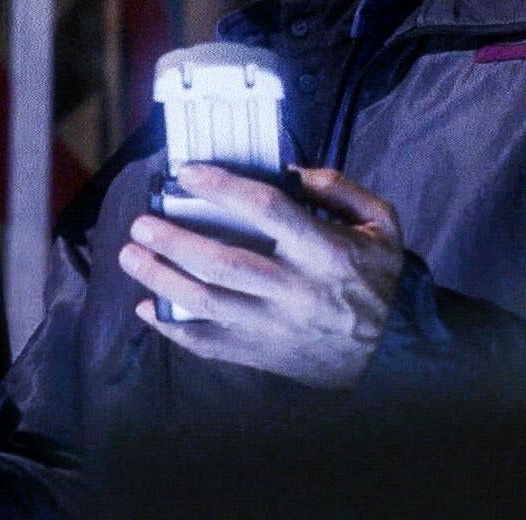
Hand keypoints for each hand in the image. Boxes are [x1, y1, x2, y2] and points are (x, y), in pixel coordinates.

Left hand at [117, 164, 405, 388]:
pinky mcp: (264, 354)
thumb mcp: (381, 223)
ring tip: (131, 256)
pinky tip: (148, 308)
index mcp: (326, 251)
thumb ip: (338, 188)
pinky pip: (210, 344)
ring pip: (208, 303)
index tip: (186, 173)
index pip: (266, 210)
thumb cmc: (380, 279)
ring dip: (161, 278)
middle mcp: (297, 290)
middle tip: (141, 223)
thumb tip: (287, 171)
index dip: (222, 187)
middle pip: (223, 261)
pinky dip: (173, 328)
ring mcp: (277, 326)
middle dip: (173, 240)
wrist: (394, 351)